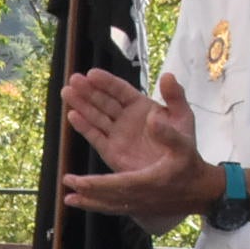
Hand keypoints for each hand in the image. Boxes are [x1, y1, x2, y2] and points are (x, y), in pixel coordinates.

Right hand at [59, 69, 213, 217]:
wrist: (181, 174)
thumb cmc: (183, 144)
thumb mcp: (183, 117)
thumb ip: (176, 97)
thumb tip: (167, 76)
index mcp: (142, 106)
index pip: (121, 91)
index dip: (107, 82)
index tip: (92, 74)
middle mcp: (126, 118)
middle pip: (103, 101)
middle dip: (88, 90)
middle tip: (74, 80)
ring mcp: (117, 134)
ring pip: (95, 116)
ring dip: (81, 104)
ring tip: (67, 92)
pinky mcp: (111, 151)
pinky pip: (95, 137)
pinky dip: (84, 127)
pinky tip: (73, 116)